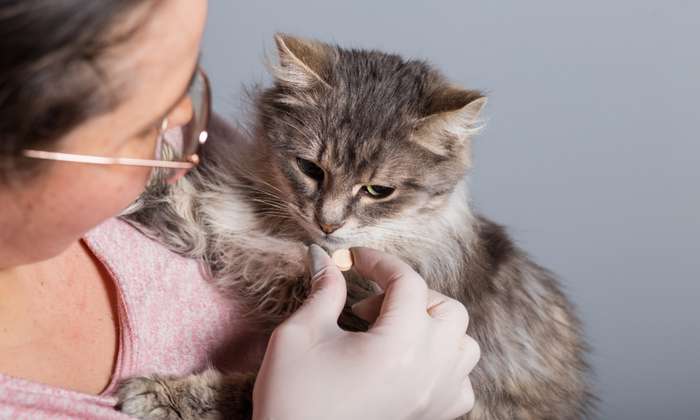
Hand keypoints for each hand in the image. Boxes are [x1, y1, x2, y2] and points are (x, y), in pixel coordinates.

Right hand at [251, 245, 479, 419]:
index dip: (379, 261)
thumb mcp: (299, 336)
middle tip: (368, 307)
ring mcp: (436, 398)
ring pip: (464, 344)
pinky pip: (461, 382)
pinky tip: (409, 364)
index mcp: (399, 346)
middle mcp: (429, 372)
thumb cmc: (293, 399)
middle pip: (447, 308)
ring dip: (434, 326)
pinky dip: (444, 364)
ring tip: (394, 332)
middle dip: (410, 295)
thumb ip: (322, 292)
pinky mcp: (433, 418)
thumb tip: (325, 260)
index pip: (407, 283)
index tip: (354, 259)